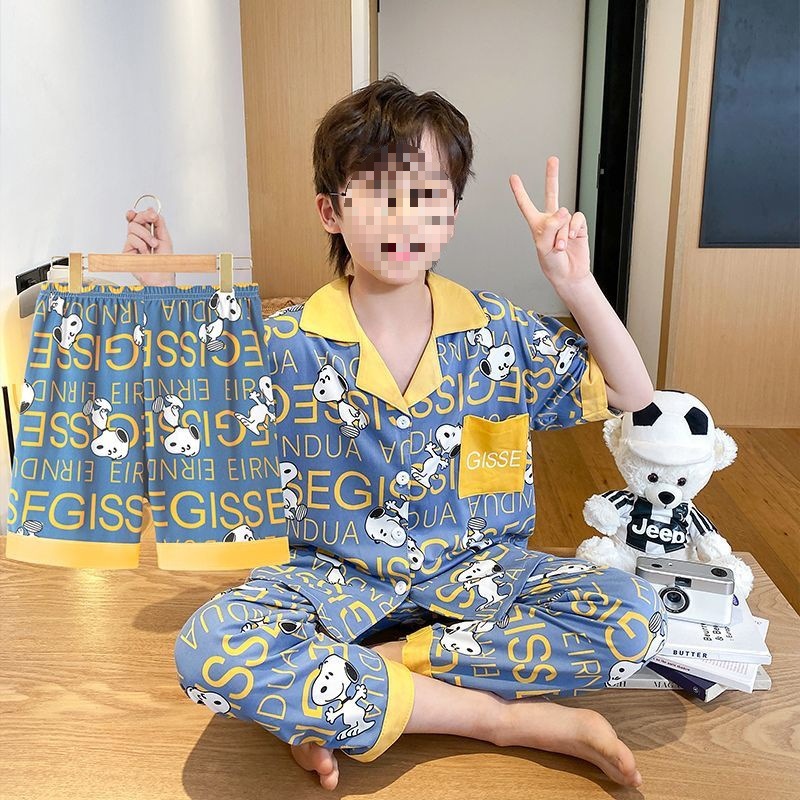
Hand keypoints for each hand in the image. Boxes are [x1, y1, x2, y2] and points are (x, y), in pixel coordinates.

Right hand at [123, 206, 174, 285]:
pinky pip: (131, 239)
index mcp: (148, 233)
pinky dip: (141, 244)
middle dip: (144, 217)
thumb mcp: (165, 238)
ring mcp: (132, 244)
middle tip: (153, 219)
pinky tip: (145, 253)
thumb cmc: (165, 261)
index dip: (141, 213)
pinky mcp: (126, 251)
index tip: (151, 213)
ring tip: (153, 245)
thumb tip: (152, 209)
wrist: (162, 276)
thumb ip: (159, 223)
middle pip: (134, 219)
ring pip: (132, 227)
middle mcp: (139, 237)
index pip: (139, 218)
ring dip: (146, 235)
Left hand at [509, 156, 589, 287]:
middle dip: (552, 176)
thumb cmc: (552, 264)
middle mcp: (551, 220)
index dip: (520, 192)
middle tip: (553, 159)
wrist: (569, 274)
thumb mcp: (544, 246)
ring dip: (562, 234)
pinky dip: (573, 229)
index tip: (513, 177)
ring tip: (559, 247)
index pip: (526, 205)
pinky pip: (577, 220)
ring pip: (564, 216)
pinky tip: (571, 239)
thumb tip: (564, 210)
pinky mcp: (578, 226)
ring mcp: (565, 222)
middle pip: (552, 193)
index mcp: (537, 225)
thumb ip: (551, 226)